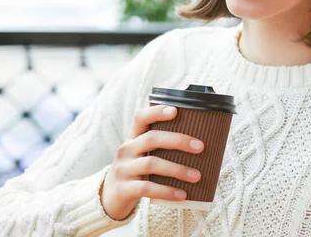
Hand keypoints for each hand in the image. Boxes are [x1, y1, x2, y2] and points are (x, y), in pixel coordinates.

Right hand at [100, 105, 203, 220]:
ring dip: (177, 169)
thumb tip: (199, 146)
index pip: (140, 117)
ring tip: (197, 176)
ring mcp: (123, 169)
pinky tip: (182, 195)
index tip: (176, 111)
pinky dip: (167, 191)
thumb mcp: (142, 156)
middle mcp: (126, 150)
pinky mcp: (123, 189)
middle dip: (178, 140)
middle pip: (151, 138)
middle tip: (200, 147)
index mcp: (132, 138)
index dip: (156, 111)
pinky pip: (147, 188)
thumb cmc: (136, 172)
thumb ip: (161, 148)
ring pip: (151, 163)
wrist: (110, 198)